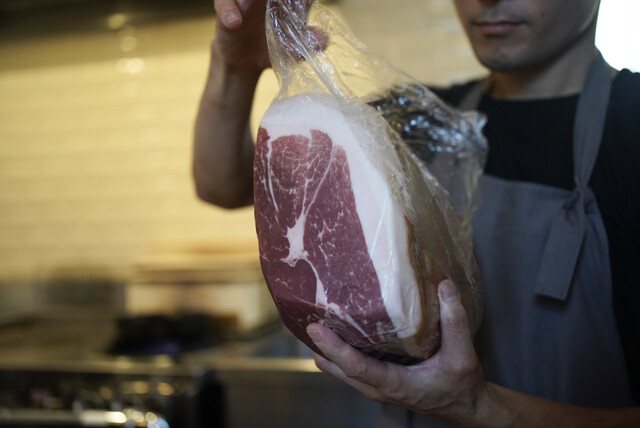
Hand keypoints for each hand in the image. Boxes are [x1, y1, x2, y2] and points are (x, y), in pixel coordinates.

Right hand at [213, 0, 326, 69]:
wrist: (248, 62)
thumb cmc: (275, 48)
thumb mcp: (296, 49)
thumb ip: (311, 43)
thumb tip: (325, 39)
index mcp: (290, 0)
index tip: (304, 0)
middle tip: (276, 0)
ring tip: (249, 1)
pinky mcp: (227, 8)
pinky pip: (224, 3)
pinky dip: (229, 11)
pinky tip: (235, 23)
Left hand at [307, 280, 487, 421]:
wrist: (465, 407)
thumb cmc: (461, 385)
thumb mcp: (463, 356)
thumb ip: (454, 322)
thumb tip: (444, 286)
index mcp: (395, 384)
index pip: (357, 368)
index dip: (334, 348)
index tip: (316, 329)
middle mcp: (378, 389)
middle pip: (337, 368)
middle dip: (320, 345)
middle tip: (306, 315)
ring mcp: (375, 387)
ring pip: (338, 370)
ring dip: (325, 349)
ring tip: (314, 319)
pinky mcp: (376, 382)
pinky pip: (347, 368)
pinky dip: (336, 352)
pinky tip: (334, 331)